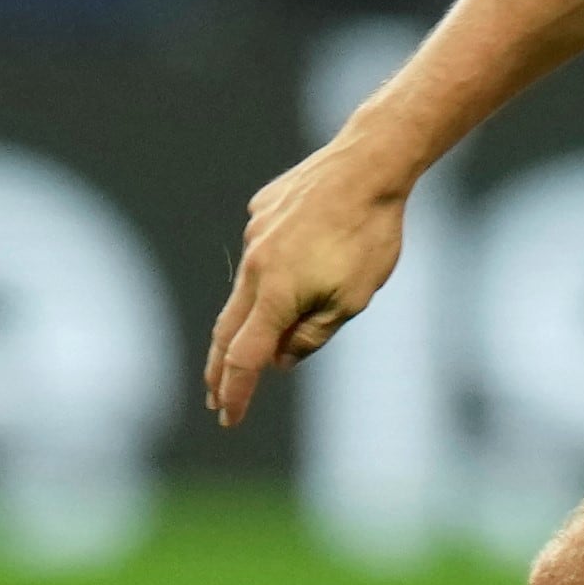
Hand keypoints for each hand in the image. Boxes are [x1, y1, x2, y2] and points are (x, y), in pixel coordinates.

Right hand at [204, 144, 413, 428]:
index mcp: (275, 294)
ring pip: (244, 288)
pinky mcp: (262, 211)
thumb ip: (313, 333)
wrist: (367, 165)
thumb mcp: (352, 298)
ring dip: (245, 321)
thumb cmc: (368, 236)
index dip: (236, 392)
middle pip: (228, 329)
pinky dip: (268, 270)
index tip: (228, 418)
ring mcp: (254, 236)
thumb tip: (280, 359)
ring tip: (249, 346)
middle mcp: (254, 266)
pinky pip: (262, 250)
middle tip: (215, 397)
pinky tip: (295, 262)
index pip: (245, 358)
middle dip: (220, 370)